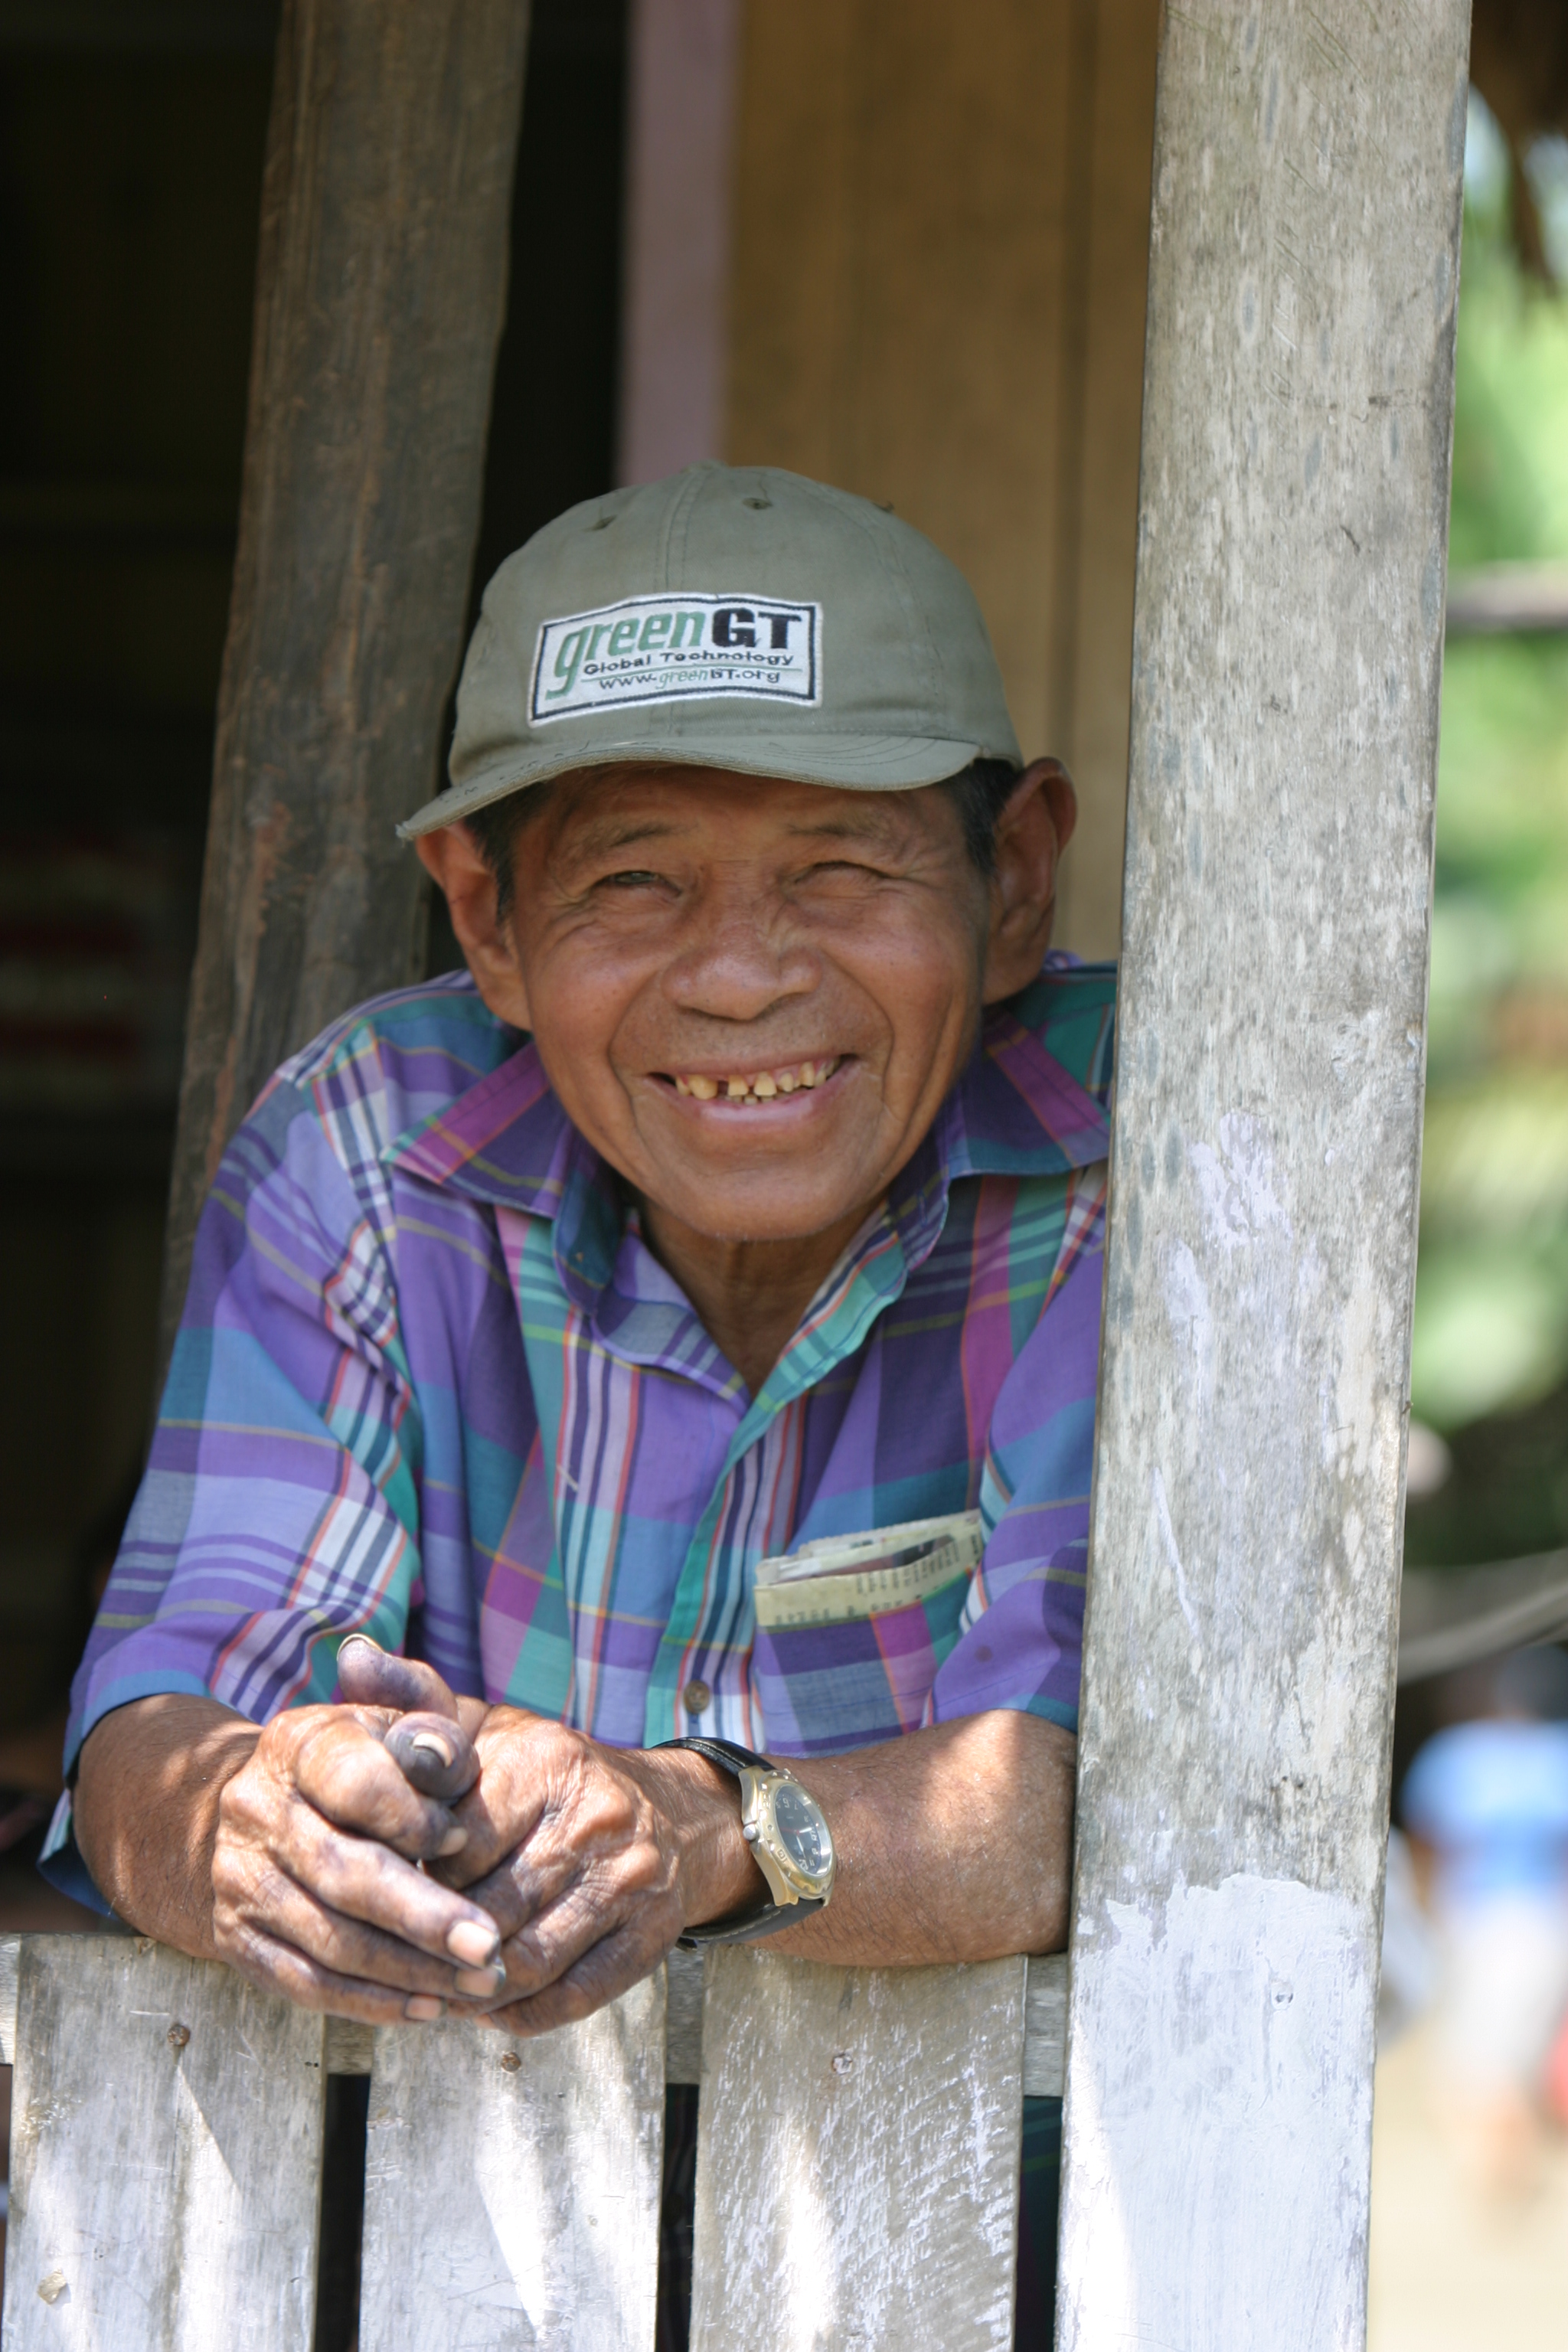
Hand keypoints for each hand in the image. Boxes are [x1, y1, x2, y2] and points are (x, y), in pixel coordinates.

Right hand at [210, 1688, 508, 2025]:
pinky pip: (307, 1984)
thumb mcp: (398, 1730)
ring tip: (475, 1983)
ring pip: (329, 1940)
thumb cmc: (365, 1764)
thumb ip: (434, 1738)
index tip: (465, 1841)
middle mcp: (256, 1809)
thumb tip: (449, 1765)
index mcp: (299, 1745)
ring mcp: (240, 1879)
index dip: (413, 1818)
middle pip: (343, 1874)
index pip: (355, 1785)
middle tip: (488, 1948)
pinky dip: (370, 2003)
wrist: (270, 1808)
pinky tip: (426, 2006)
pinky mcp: (236, 1938)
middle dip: (424, 1917)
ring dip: (409, 1971)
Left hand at [427, 1709, 763, 2036]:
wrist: (671, 1812)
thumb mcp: (491, 1731)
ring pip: (527, 1963)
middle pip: (491, 1911)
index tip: (397, 1893)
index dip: (416, 1879)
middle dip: (436, 1945)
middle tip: (401, 1959)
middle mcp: (595, 1818)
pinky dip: (520, 2014)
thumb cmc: (553, 1778)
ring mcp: (628, 1881)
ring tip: (438, 1988)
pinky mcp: (651, 1935)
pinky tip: (490, 2004)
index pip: (460, 1845)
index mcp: (547, 1759)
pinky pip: (570, 1998)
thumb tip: (363, 1706)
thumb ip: (424, 1720)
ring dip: (472, 1990)